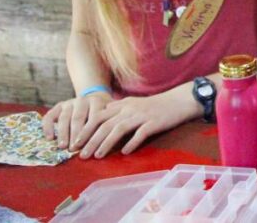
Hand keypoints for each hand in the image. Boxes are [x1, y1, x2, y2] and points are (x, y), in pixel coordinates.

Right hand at [42, 92, 113, 151]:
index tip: (90, 146)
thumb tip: (119, 141)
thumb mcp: (112, 117)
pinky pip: (50, 116)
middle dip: (76, 134)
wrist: (93, 100)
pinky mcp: (58, 106)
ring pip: (64, 117)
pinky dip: (48, 127)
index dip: (92, 133)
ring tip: (62, 147)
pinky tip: (49, 138)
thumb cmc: (105, 115)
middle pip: (78, 118)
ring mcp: (69, 102)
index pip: (94, 117)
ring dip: (62, 133)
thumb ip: (114, 125)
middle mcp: (83, 100)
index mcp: (98, 101)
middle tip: (74, 149)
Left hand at [66, 89, 197, 157]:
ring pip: (119, 129)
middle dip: (91, 141)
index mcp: (123, 104)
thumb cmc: (156, 104)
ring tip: (98, 156)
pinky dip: (131, 143)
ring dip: (106, 144)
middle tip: (81, 155)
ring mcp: (142, 115)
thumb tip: (102, 115)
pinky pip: (140, 134)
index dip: (85, 130)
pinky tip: (124, 152)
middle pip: (105, 125)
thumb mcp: (134, 102)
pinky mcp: (154, 122)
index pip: (98, 117)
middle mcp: (130, 109)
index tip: (75, 143)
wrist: (180, 100)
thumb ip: (118, 108)